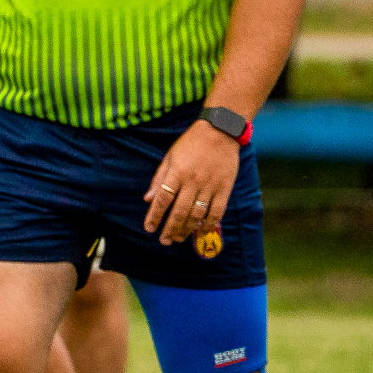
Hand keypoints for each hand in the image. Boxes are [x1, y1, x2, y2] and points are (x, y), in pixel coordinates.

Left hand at [144, 120, 239, 244]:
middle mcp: (193, 181)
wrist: (220, 131)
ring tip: (178, 238)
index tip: (149, 229)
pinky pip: (217, 211)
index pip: (162, 200)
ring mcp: (210, 185)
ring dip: (186, 229)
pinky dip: (208, 224)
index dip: (154, 217)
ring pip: (197, 214)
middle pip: (179, 212)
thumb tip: (147, 200)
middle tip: (164, 241)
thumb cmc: (191, 143)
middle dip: (170, 229)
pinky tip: (200, 232)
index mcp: (177, 173)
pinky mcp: (225, 187)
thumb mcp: (169, 157)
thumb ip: (159, 179)